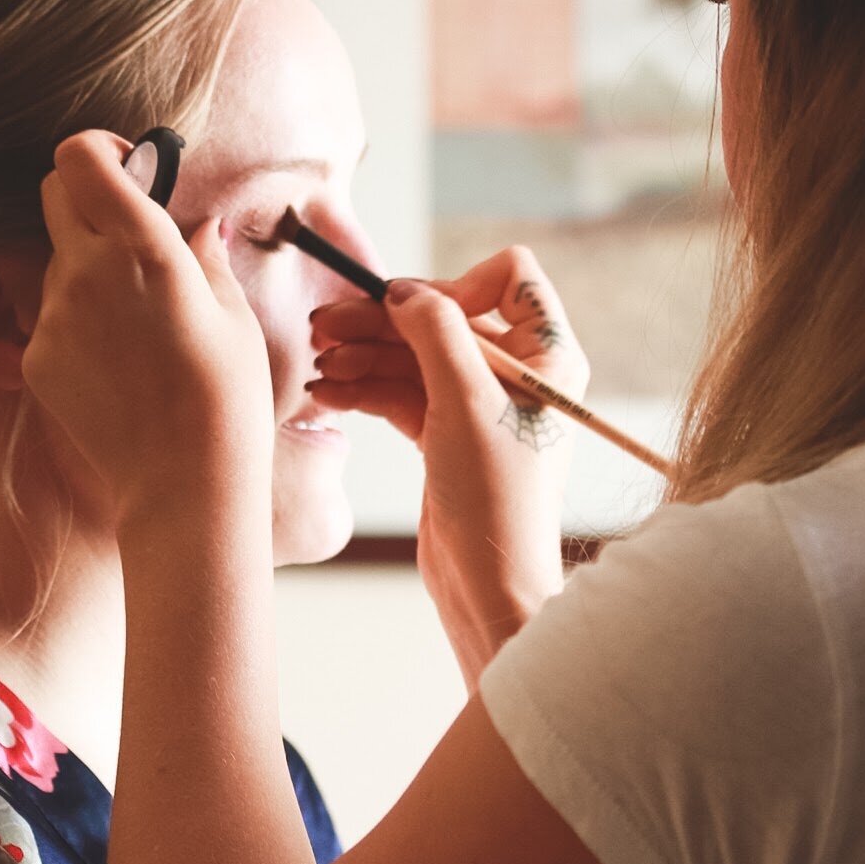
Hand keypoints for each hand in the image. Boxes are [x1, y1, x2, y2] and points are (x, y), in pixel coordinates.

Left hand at [22, 131, 276, 533]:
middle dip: (88, 196)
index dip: (99, 150)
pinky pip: (52, 316)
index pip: (79, 156)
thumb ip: (204, 254)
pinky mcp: (36, 358)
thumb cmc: (226, 396)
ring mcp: (52, 316)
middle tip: (129, 229)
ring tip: (140, 323)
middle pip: (55, 193)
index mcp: (140, 246)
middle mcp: (84, 272)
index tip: (130, 167)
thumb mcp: (233, 314)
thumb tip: (199, 226)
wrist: (184, 482)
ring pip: (57, 260)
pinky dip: (80, 322)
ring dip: (89, 267)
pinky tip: (120, 363)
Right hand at [309, 246, 585, 682]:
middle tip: (324, 323)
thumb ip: (436, 333)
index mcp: (546, 355)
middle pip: (443, 318)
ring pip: (414, 356)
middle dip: (383, 321)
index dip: (457, 283)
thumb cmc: (497, 500)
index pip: (509, 278)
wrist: (488, 585)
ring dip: (364, 354)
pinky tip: (328, 393)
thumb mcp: (466, 401)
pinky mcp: (447, 437)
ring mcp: (479, 406)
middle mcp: (517, 374)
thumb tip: (404, 291)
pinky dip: (366, 389)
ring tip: (318, 362)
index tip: (410, 311)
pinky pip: (402, 393)